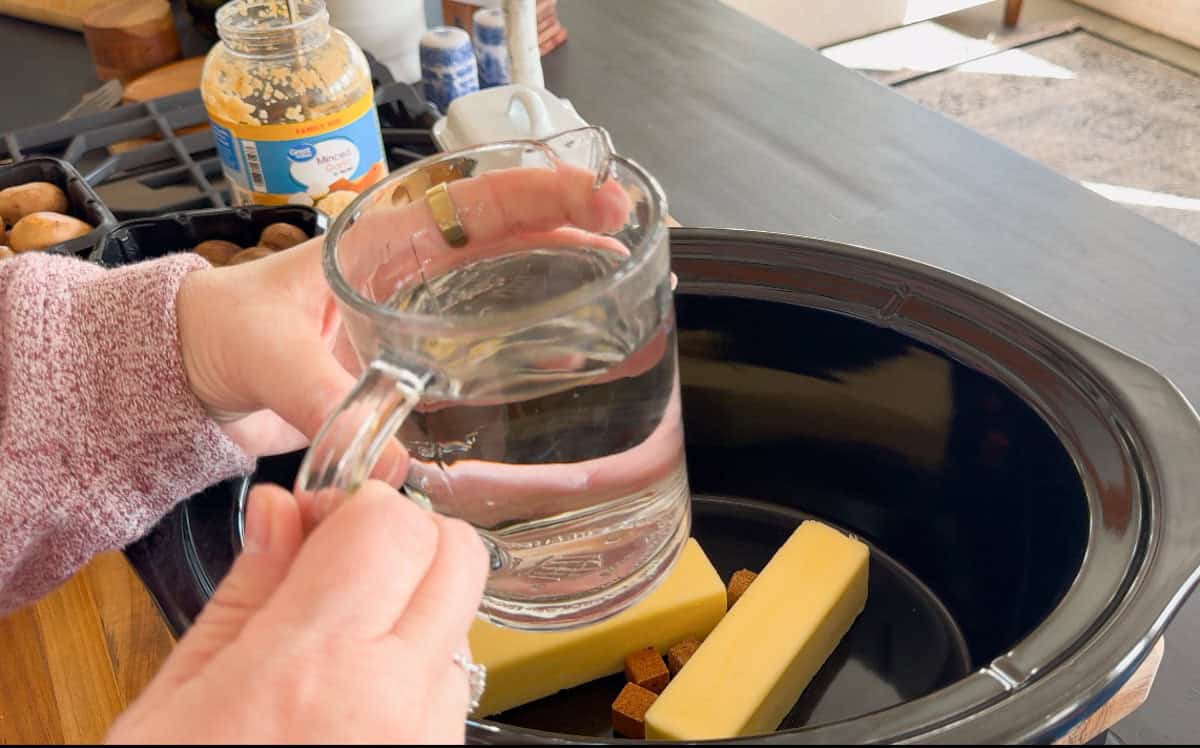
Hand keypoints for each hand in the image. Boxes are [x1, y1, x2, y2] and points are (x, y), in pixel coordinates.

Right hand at [107, 480, 488, 743]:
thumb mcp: (176, 703)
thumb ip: (246, 592)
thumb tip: (282, 511)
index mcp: (311, 666)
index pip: (392, 524)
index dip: (357, 507)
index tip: (318, 523)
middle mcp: (394, 696)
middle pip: (458, 556)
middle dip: (407, 539)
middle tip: (342, 566)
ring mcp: (430, 736)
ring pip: (463, 617)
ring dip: (416, 604)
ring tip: (338, 644)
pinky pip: (453, 680)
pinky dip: (418, 662)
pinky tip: (356, 692)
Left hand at [175, 165, 630, 470]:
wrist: (197, 369)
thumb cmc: (226, 335)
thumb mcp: (270, 357)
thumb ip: (325, 402)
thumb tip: (391, 464)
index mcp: (380, 241)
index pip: (475, 202)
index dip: (542, 194)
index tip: (597, 196)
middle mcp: (409, 265)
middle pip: (507, 228)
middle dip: (570, 220)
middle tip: (628, 226)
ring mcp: (416, 304)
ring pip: (504, 273)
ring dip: (560, 268)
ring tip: (617, 274)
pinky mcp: (415, 348)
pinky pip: (484, 327)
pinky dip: (530, 329)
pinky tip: (567, 348)